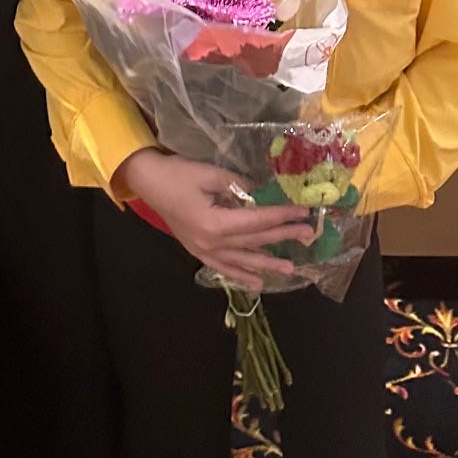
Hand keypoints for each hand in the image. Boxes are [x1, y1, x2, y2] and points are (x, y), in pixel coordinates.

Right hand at [113, 148, 313, 290]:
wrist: (149, 182)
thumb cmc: (179, 174)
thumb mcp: (212, 173)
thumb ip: (240, 186)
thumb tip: (264, 194)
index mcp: (216, 223)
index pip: (258, 221)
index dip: (282, 216)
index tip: (303, 212)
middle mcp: (212, 243)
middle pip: (254, 240)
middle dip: (283, 236)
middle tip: (307, 234)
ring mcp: (204, 251)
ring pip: (242, 259)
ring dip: (268, 263)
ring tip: (291, 268)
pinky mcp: (198, 252)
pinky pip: (224, 267)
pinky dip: (241, 274)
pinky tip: (256, 283)